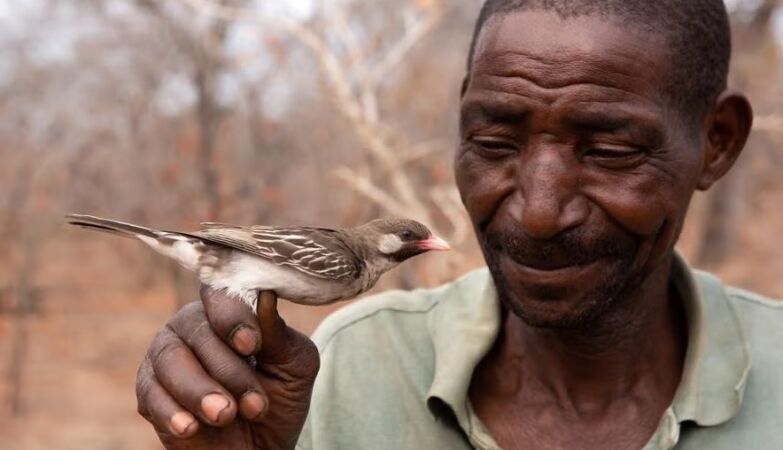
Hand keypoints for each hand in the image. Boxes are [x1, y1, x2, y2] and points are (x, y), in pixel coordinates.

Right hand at [135, 288, 319, 449]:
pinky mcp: (150, 391)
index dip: (233, 317)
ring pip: (170, 360)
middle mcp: (192, 325)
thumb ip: (279, 335)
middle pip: (198, 331)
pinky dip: (172, 411)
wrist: (260, 448)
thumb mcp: (293, 367)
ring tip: (226, 416)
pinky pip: (151, 394)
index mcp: (229, 310)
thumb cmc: (279, 399)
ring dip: (199, 390)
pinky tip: (191, 427)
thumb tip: (267, 295)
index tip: (251, 345)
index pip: (221, 294)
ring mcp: (166, 356)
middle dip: (229, 370)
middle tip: (255, 405)